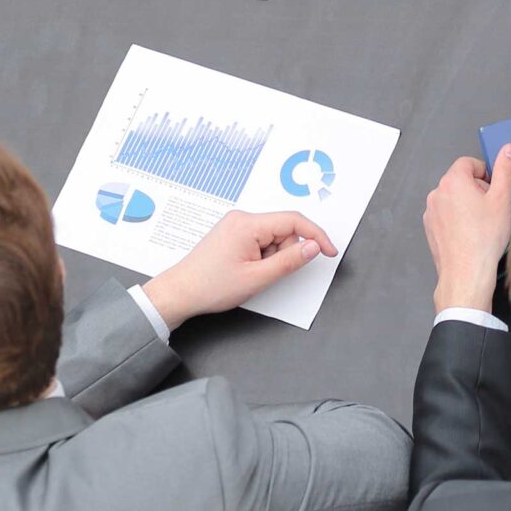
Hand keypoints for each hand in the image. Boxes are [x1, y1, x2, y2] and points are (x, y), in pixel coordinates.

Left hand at [144, 211, 336, 330]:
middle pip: (284, 229)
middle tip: (265, 274)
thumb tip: (313, 247)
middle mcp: (241, 218)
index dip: (316, 235)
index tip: (329, 251)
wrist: (181, 292)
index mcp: (247, 224)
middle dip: (285, 253)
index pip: (294, 220)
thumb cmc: (211, 286)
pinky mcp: (233, 234)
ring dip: (272, 257)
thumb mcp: (258, 278)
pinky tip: (246, 270)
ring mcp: (236, 225)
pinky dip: (262, 257)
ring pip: (273, 238)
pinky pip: (260, 241)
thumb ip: (290, 261)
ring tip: (250, 274)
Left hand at [425, 146, 510, 314]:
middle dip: (478, 190)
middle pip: (461, 180)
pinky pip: (446, 215)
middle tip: (493, 208)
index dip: (485, 174)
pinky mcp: (430, 227)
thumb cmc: (484, 239)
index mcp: (453, 181)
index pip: (469, 163)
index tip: (495, 188)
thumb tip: (508, 150)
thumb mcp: (502, 199)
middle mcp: (437, 193)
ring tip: (483, 224)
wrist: (466, 272)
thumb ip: (506, 170)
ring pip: (454, 199)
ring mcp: (431, 211)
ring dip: (468, 205)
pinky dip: (458, 220)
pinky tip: (472, 234)